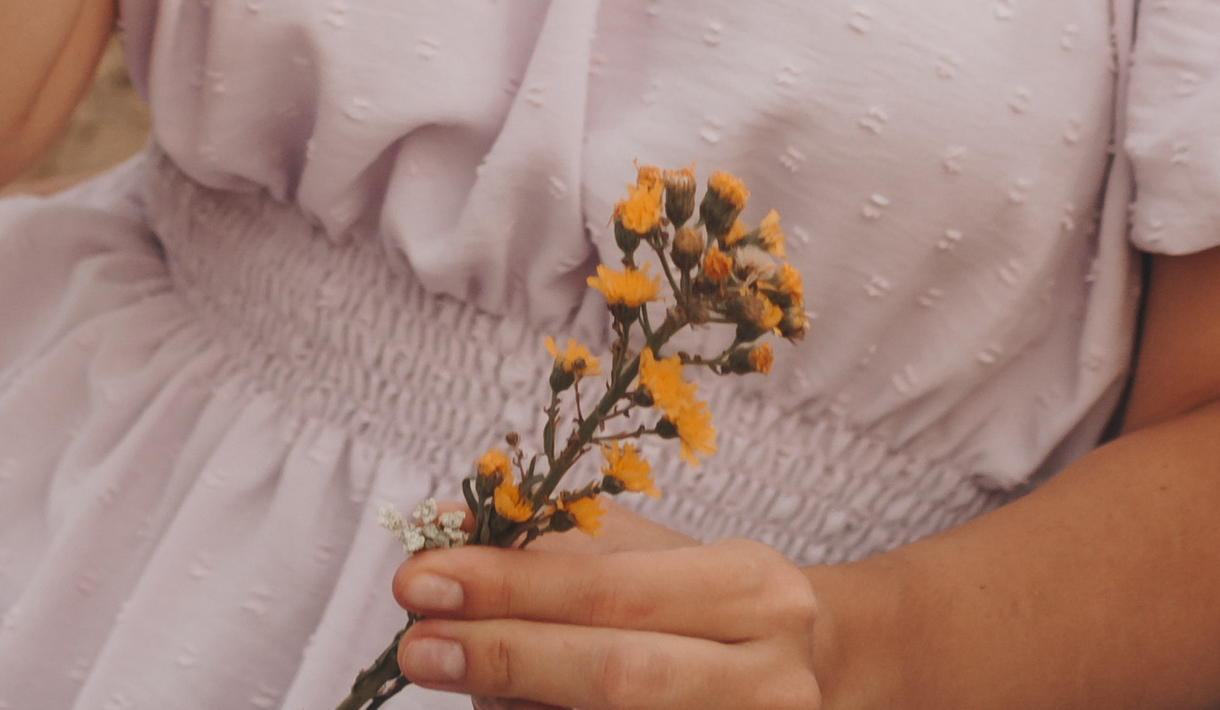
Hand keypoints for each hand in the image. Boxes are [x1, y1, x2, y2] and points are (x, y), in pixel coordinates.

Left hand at [392, 532, 824, 709]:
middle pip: (615, 676)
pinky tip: (509, 707)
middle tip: (415, 645)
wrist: (803, 676)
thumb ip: (554, 542)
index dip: (511, 587)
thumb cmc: (709, 608)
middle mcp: (769, 677)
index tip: (421, 578)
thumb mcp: (650, 556)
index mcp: (753, 590)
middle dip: (504, 655)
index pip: (612, 589)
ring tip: (455, 672)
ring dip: (519, 704)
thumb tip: (444, 527)